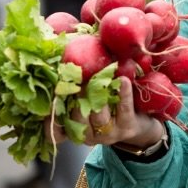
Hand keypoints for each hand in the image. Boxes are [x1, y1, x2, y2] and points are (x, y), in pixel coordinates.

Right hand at [51, 77, 165, 150]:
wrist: (140, 125)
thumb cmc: (108, 106)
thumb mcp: (87, 100)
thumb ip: (73, 84)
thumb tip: (60, 52)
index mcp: (74, 129)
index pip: (55, 132)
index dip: (49, 121)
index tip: (47, 103)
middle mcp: (88, 135)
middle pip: (75, 120)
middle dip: (74, 98)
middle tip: (75, 78)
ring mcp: (108, 134)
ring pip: (98, 117)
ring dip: (97, 95)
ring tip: (98, 78)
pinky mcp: (127, 127)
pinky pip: (124, 108)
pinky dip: (123, 93)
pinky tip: (123, 80)